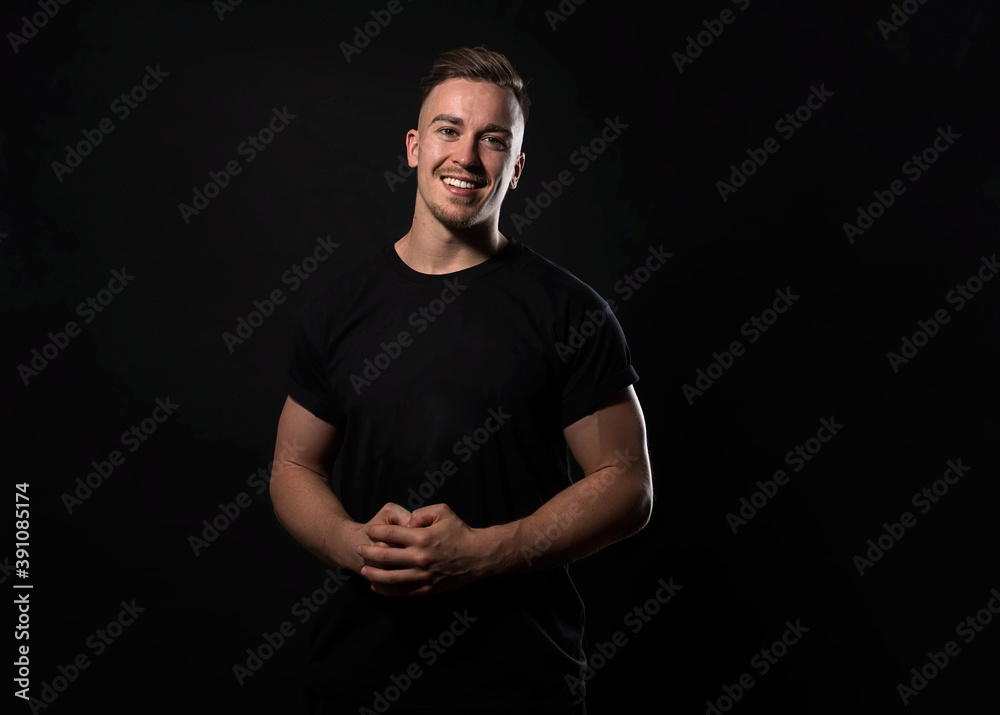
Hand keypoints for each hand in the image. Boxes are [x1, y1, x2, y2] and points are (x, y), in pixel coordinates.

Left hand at [357, 503, 488, 596]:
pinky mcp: (426, 589)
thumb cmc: (460, 532)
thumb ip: (421, 513)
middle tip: (359, 549)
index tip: (368, 531)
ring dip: (373, 573)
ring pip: (389, 577)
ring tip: (363, 569)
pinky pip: (401, 591)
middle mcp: (419, 558)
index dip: (375, 532)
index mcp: (422, 537)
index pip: (390, 535)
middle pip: (385, 556)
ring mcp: (422, 575)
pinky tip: (376, 586)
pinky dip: (386, 590)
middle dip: (368, 552)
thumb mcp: (443, 511)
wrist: (478, 556)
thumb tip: (406, 523)